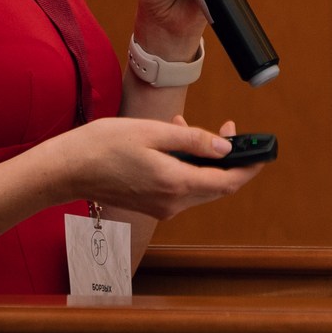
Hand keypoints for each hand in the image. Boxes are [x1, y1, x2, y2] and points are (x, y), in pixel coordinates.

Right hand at [57, 114, 262, 219]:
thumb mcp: (152, 132)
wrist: (69, 169)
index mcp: (176, 183)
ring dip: (201, 158)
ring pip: (198, 184)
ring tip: (183, 125)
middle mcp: (173, 202)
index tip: (262, 152)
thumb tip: (224, 147)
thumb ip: (191, 140)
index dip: (248, 167)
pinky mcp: (152, 204)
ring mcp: (162, 207)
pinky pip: (180, 186)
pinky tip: (170, 141)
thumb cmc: (105, 145)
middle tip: (228, 127)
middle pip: (215, 185)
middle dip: (227, 158)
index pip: (227, 181)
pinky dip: (184, 165)